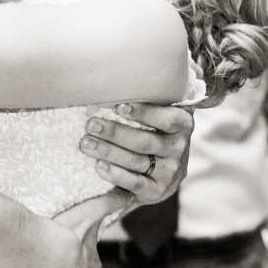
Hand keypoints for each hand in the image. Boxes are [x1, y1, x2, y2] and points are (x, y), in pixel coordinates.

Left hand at [82, 103, 196, 205]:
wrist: (161, 175)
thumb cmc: (154, 133)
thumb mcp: (160, 114)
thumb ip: (155, 97)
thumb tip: (144, 78)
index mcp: (182, 125)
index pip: (168, 119)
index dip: (145, 112)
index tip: (119, 107)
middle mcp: (179, 148)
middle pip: (145, 141)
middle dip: (115, 132)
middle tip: (91, 125)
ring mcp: (169, 171)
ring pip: (136, 160)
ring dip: (108, 151)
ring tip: (86, 143)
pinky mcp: (157, 190)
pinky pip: (135, 182)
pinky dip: (116, 174)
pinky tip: (98, 166)